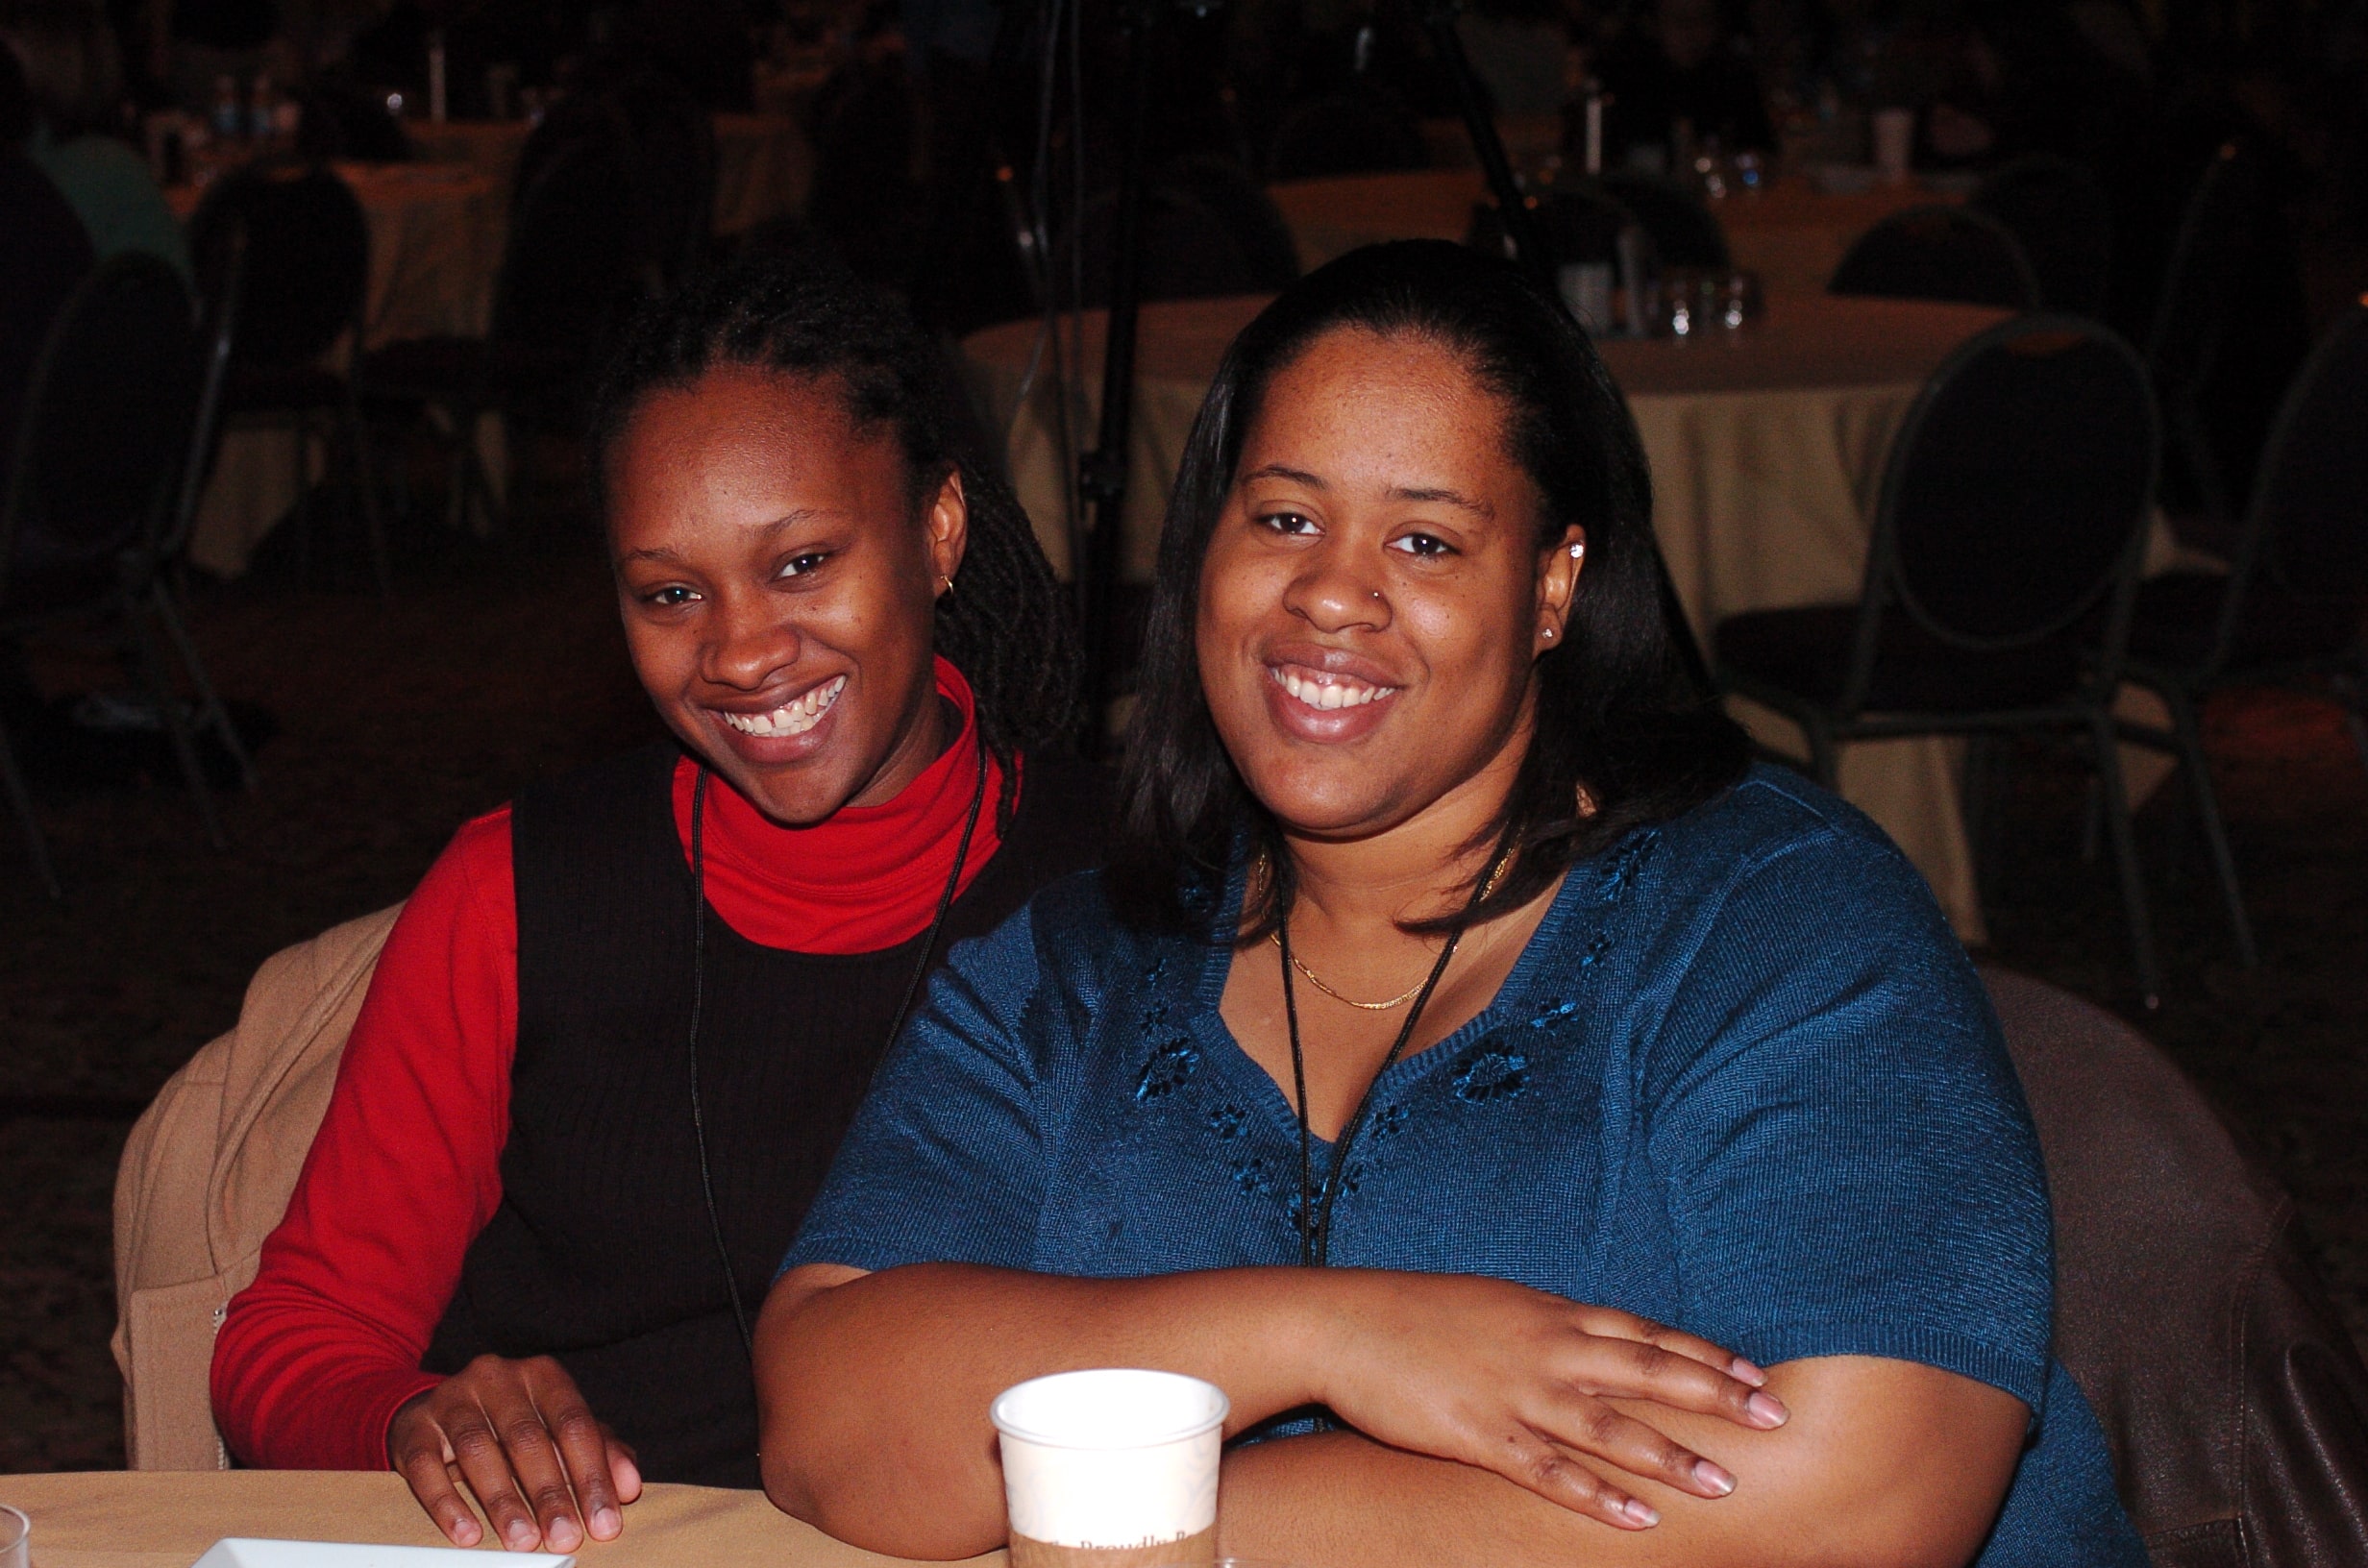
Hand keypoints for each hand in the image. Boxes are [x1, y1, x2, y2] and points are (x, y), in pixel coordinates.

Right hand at [389, 1354, 642, 1551]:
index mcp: (542, 1375)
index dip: (592, 1475)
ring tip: (522, 1541)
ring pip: (478, 1450)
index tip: (604, 1521)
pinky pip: (426, 1466)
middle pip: (528, 1438)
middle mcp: (497, 1378)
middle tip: (564, 1537)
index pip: (575, 1424)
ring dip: (503, 1501)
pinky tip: (467, 1533)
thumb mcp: (559, 1429)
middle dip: (550, 1493)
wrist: (437, 1411)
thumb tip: (629, 1486)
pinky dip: (447, 1503)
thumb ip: (600, 1451)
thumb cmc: (513, 1425)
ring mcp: (453, 1399)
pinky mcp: (415, 1427)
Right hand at [1308, 1273, 1788, 1530]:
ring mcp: (1515, 1392)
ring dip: (1670, 1456)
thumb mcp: (1498, 1304)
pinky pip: (1548, 1471)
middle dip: (1716, 1397)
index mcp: (1552, 1314)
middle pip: (1647, 1372)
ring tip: (1723, 1484)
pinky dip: (1596, 1495)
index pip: (1647, 1335)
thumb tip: (1597, 1339)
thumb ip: (1551, 1324)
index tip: (1757, 1375)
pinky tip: (1637, 1518)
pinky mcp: (1480, 1433)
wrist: (1344, 1322)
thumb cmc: (1418, 1313)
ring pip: (1609, 1427)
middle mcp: (1546, 1349)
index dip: (1706, 1355)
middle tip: (1774, 1418)